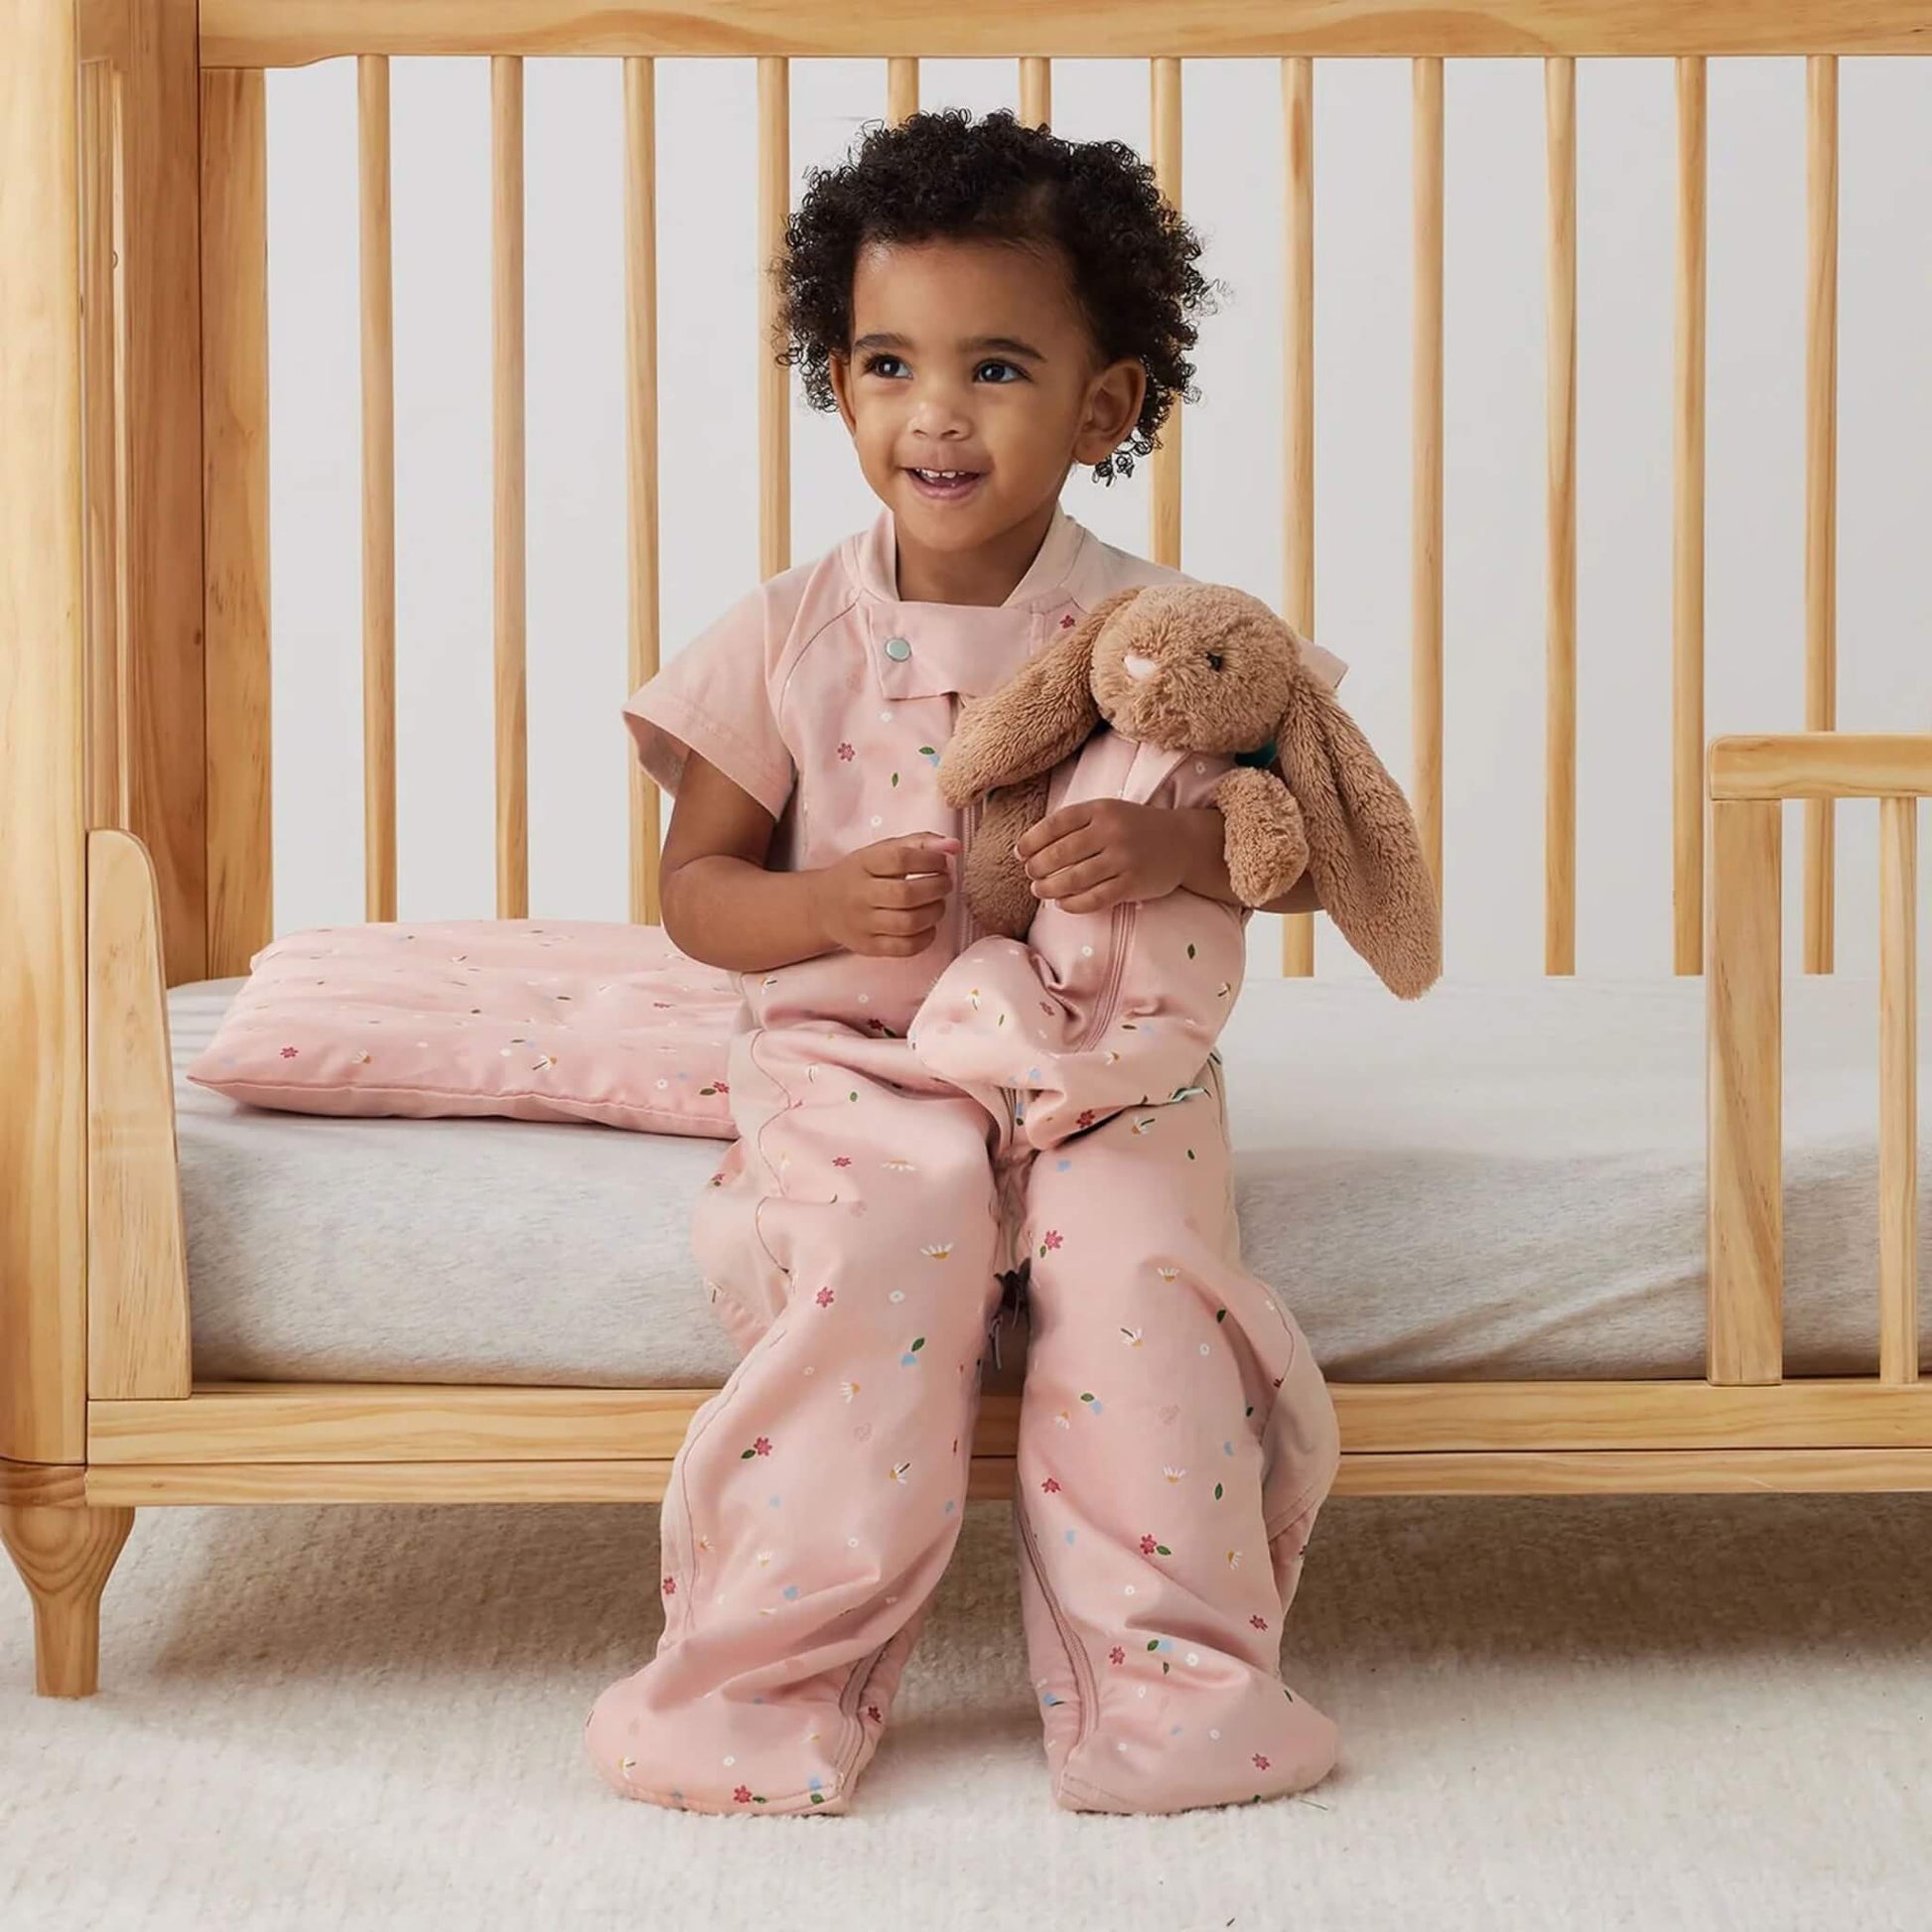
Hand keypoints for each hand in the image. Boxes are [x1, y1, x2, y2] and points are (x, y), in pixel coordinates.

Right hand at [813, 832, 959, 956]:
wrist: (823, 906)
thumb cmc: (860, 875)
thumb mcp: (883, 850)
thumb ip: (919, 843)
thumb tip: (953, 846)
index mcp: (863, 864)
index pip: (900, 859)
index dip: (930, 859)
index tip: (943, 860)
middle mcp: (860, 895)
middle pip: (906, 895)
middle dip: (937, 887)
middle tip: (946, 883)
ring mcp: (863, 924)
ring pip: (908, 923)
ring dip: (935, 912)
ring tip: (937, 903)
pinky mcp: (869, 946)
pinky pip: (905, 948)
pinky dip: (926, 937)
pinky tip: (927, 925)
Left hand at [1016, 800, 1208, 914]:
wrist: (1183, 842)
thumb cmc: (1136, 828)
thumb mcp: (1108, 813)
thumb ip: (1077, 824)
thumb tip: (1033, 847)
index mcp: (1101, 810)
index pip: (1056, 824)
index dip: (1032, 840)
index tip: (1019, 853)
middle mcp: (1111, 832)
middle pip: (1060, 853)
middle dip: (1038, 867)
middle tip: (1030, 874)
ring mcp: (1123, 859)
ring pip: (1074, 878)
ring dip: (1049, 887)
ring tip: (1039, 890)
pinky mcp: (1132, 884)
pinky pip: (1094, 898)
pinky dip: (1072, 904)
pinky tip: (1062, 903)